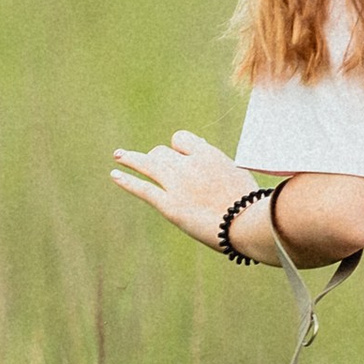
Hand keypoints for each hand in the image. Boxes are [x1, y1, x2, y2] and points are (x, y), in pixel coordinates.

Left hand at [111, 130, 261, 248]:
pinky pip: (142, 188)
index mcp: (207, 154)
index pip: (181, 139)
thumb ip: (215, 161)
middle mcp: (188, 165)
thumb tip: (201, 148)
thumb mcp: (236, 173)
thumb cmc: (248, 203)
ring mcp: (176, 185)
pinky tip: (115, 174)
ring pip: (148, 164)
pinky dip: (126, 180)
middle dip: (157, 158)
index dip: (179, 148)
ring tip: (119, 155)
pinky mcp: (169, 205)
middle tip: (155, 165)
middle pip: (162, 152)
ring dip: (131, 158)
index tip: (181, 158)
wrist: (246, 224)